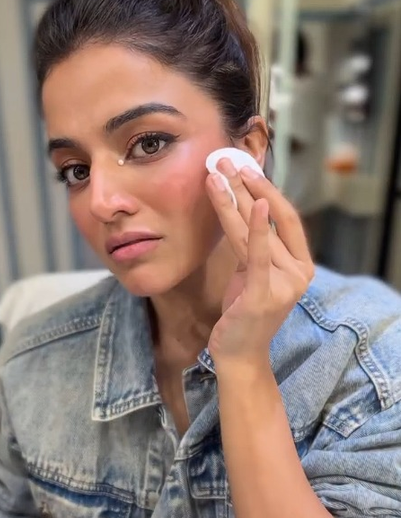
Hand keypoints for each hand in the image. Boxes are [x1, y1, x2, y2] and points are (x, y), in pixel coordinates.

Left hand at [206, 159, 314, 366]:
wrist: (239, 355)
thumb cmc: (244, 313)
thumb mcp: (253, 274)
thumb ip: (256, 248)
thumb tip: (243, 210)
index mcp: (301, 266)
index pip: (287, 219)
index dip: (268, 190)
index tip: (245, 168)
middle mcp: (299, 273)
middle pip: (276, 219)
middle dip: (252, 187)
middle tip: (228, 162)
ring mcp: (283, 285)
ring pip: (255, 233)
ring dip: (235, 200)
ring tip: (216, 176)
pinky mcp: (262, 294)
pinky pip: (256, 254)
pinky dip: (254, 227)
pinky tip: (251, 204)